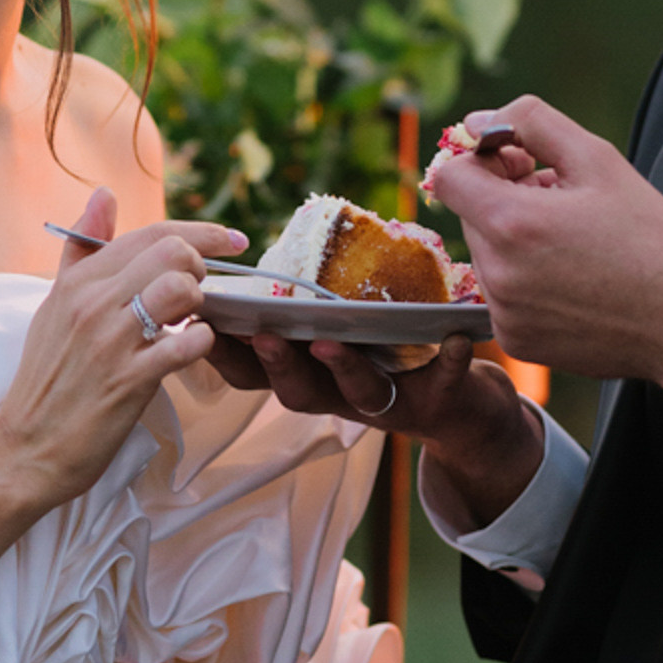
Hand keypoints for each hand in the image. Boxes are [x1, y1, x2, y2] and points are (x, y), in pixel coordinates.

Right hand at [0, 190, 242, 513]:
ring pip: (179, 289)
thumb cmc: (47, 377)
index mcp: (78, 281)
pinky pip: (184, 345)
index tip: (233, 240)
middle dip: (201, 267)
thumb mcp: (54, 304)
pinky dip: (201, 343)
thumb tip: (104, 193)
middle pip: (171, 252)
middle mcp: (92, 303)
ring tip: (191, 321)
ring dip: (200, 303)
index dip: (201, 231)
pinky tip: (192, 350)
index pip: (150, 233)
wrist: (26, 449)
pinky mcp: (127, 381)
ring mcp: (110, 341)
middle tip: (199, 293)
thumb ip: (81, 248)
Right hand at [213, 325, 547, 530]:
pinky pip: (446, 382)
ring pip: (360, 394)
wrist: (459, 408)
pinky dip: (453, 361)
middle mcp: (340, 398)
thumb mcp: (338, 334)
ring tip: (333, 342)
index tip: (202, 323)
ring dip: (344, 368)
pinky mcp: (439, 401)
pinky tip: (460, 338)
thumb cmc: (385, 356)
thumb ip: (305, 307)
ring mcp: (389, 405)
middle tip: (263, 335)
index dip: (224, 354)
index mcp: (308, 378)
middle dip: (278, 364)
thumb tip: (269, 253)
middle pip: (298, 391)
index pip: (254, 374)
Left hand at [432, 98, 662, 440]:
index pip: (448, 177)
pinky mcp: (515, 340)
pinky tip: (572, 276)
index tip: (519, 164)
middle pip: (470, 214)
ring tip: (572, 240)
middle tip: (563, 200)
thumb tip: (476, 122)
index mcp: (511, 223)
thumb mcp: (598, 160)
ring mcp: (504, 313)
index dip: (481, 160)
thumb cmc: (650, 242)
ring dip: (516, 238)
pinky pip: (502, 294)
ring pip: (487, 253)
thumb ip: (531, 124)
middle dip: (505, 197)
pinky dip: (526, 279)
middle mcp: (497, 274)